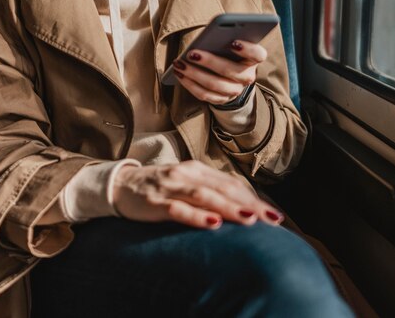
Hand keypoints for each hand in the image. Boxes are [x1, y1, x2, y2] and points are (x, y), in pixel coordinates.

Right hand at [112, 161, 283, 228]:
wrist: (120, 184)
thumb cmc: (159, 188)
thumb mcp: (186, 185)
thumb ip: (210, 193)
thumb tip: (244, 209)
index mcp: (197, 170)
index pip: (231, 184)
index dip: (254, 199)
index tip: (275, 216)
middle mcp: (187, 175)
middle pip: (223, 189)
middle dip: (250, 205)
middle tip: (273, 220)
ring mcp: (170, 187)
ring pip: (204, 197)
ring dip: (229, 208)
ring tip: (250, 219)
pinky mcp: (155, 202)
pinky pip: (178, 209)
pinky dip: (197, 216)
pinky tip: (213, 224)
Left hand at [173, 40, 266, 104]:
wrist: (229, 74)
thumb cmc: (226, 51)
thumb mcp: (229, 42)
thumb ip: (223, 38)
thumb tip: (207, 37)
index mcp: (253, 59)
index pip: (257, 54)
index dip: (247, 49)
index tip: (233, 42)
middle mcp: (247, 76)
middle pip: (231, 71)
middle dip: (209, 62)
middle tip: (191, 53)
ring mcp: (235, 90)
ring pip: (215, 85)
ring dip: (194, 74)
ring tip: (179, 64)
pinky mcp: (222, 99)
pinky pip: (205, 95)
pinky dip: (190, 84)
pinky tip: (179, 74)